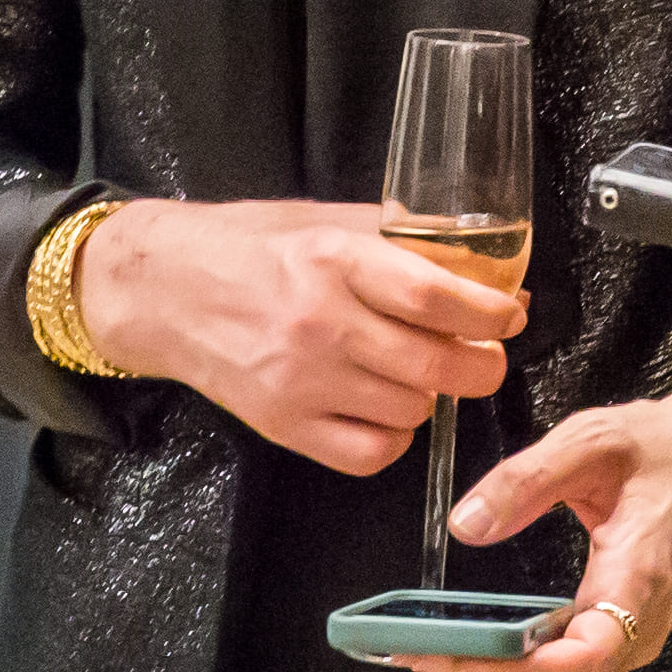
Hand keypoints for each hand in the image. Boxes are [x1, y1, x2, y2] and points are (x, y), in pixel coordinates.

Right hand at [74, 200, 522, 473]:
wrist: (162, 290)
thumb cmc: (247, 246)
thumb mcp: (322, 219)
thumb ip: (399, 240)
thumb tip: (483, 265)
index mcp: (332, 259)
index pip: (435, 296)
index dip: (490, 311)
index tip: (509, 313)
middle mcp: (319, 323)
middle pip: (436, 363)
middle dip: (482, 364)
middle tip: (485, 355)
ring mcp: (300, 381)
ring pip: (412, 410)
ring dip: (431, 394)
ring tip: (417, 372)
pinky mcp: (283, 425)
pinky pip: (372, 452)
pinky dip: (394, 436)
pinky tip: (384, 408)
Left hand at [404, 361, 671, 671]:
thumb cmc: (658, 451)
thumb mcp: (591, 439)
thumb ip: (526, 479)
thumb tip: (467, 524)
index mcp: (640, 577)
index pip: (588, 659)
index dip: (519, 669)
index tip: (457, 652)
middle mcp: (640, 623)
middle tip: (418, 650)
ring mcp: (631, 636)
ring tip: (434, 650)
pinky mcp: (618, 635)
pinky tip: (474, 643)